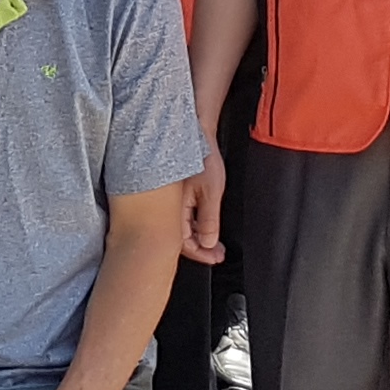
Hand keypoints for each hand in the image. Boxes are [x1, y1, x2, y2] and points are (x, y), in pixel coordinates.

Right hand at [184, 138, 227, 264]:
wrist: (195, 131)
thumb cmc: (201, 155)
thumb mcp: (211, 191)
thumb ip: (209, 219)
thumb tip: (209, 242)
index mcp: (175, 209)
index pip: (185, 243)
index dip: (202, 254)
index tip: (216, 258)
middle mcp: (171, 207)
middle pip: (182, 238)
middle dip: (201, 249)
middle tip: (218, 254)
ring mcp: (174, 200)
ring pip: (183, 227)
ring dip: (200, 237)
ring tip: (215, 243)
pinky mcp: (177, 192)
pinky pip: (184, 215)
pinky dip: (196, 223)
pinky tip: (205, 224)